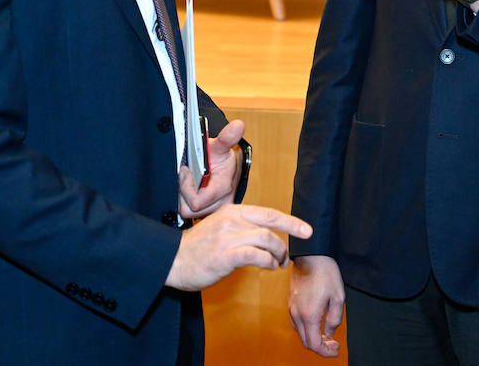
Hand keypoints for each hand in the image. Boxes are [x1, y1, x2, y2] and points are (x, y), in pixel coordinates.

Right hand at [165, 204, 310, 291]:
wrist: (172, 261)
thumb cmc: (197, 248)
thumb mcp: (220, 228)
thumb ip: (241, 227)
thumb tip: (265, 235)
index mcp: (232, 211)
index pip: (268, 213)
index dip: (290, 221)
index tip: (306, 229)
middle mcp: (232, 220)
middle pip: (271, 224)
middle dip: (291, 234)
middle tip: (296, 249)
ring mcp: (228, 237)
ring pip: (267, 239)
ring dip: (278, 253)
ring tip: (278, 263)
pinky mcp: (225, 255)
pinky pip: (257, 256)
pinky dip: (267, 262)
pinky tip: (268, 267)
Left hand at [179, 119, 245, 217]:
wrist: (228, 167)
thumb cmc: (222, 157)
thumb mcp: (220, 147)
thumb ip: (227, 138)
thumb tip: (238, 125)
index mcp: (223, 190)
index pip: (196, 202)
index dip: (186, 187)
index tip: (187, 171)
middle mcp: (220, 205)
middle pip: (189, 210)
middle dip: (183, 192)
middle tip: (187, 175)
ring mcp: (213, 211)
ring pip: (187, 213)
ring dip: (184, 197)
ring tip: (190, 181)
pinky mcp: (207, 214)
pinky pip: (189, 214)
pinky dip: (186, 201)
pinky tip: (191, 189)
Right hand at [288, 255, 343, 356]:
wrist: (311, 254)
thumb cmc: (325, 272)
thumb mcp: (338, 297)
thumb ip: (335, 319)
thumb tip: (329, 332)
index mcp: (309, 315)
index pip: (315, 344)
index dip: (326, 352)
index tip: (336, 349)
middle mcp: (297, 314)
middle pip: (306, 342)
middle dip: (321, 347)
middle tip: (334, 344)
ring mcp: (292, 308)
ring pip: (300, 333)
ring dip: (313, 338)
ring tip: (327, 334)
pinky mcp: (290, 302)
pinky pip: (297, 323)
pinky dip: (307, 328)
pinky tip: (316, 323)